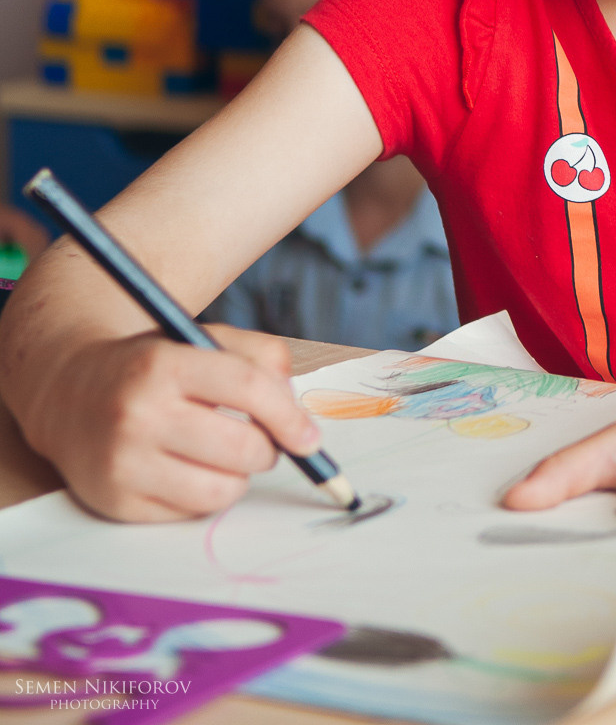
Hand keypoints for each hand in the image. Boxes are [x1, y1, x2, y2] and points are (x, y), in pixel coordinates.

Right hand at [27, 326, 321, 521]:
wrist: (67, 390)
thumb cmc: (152, 365)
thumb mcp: (201, 338)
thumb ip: (260, 357)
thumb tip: (297, 413)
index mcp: (165, 363)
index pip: (249, 389)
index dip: (289, 416)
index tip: (309, 437)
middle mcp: (139, 412)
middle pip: (241, 448)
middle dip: (267, 450)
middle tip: (261, 443)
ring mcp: (124, 461)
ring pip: (220, 490)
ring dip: (237, 478)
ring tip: (224, 457)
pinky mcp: (115, 501)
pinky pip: (189, 514)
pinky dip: (203, 497)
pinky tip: (189, 472)